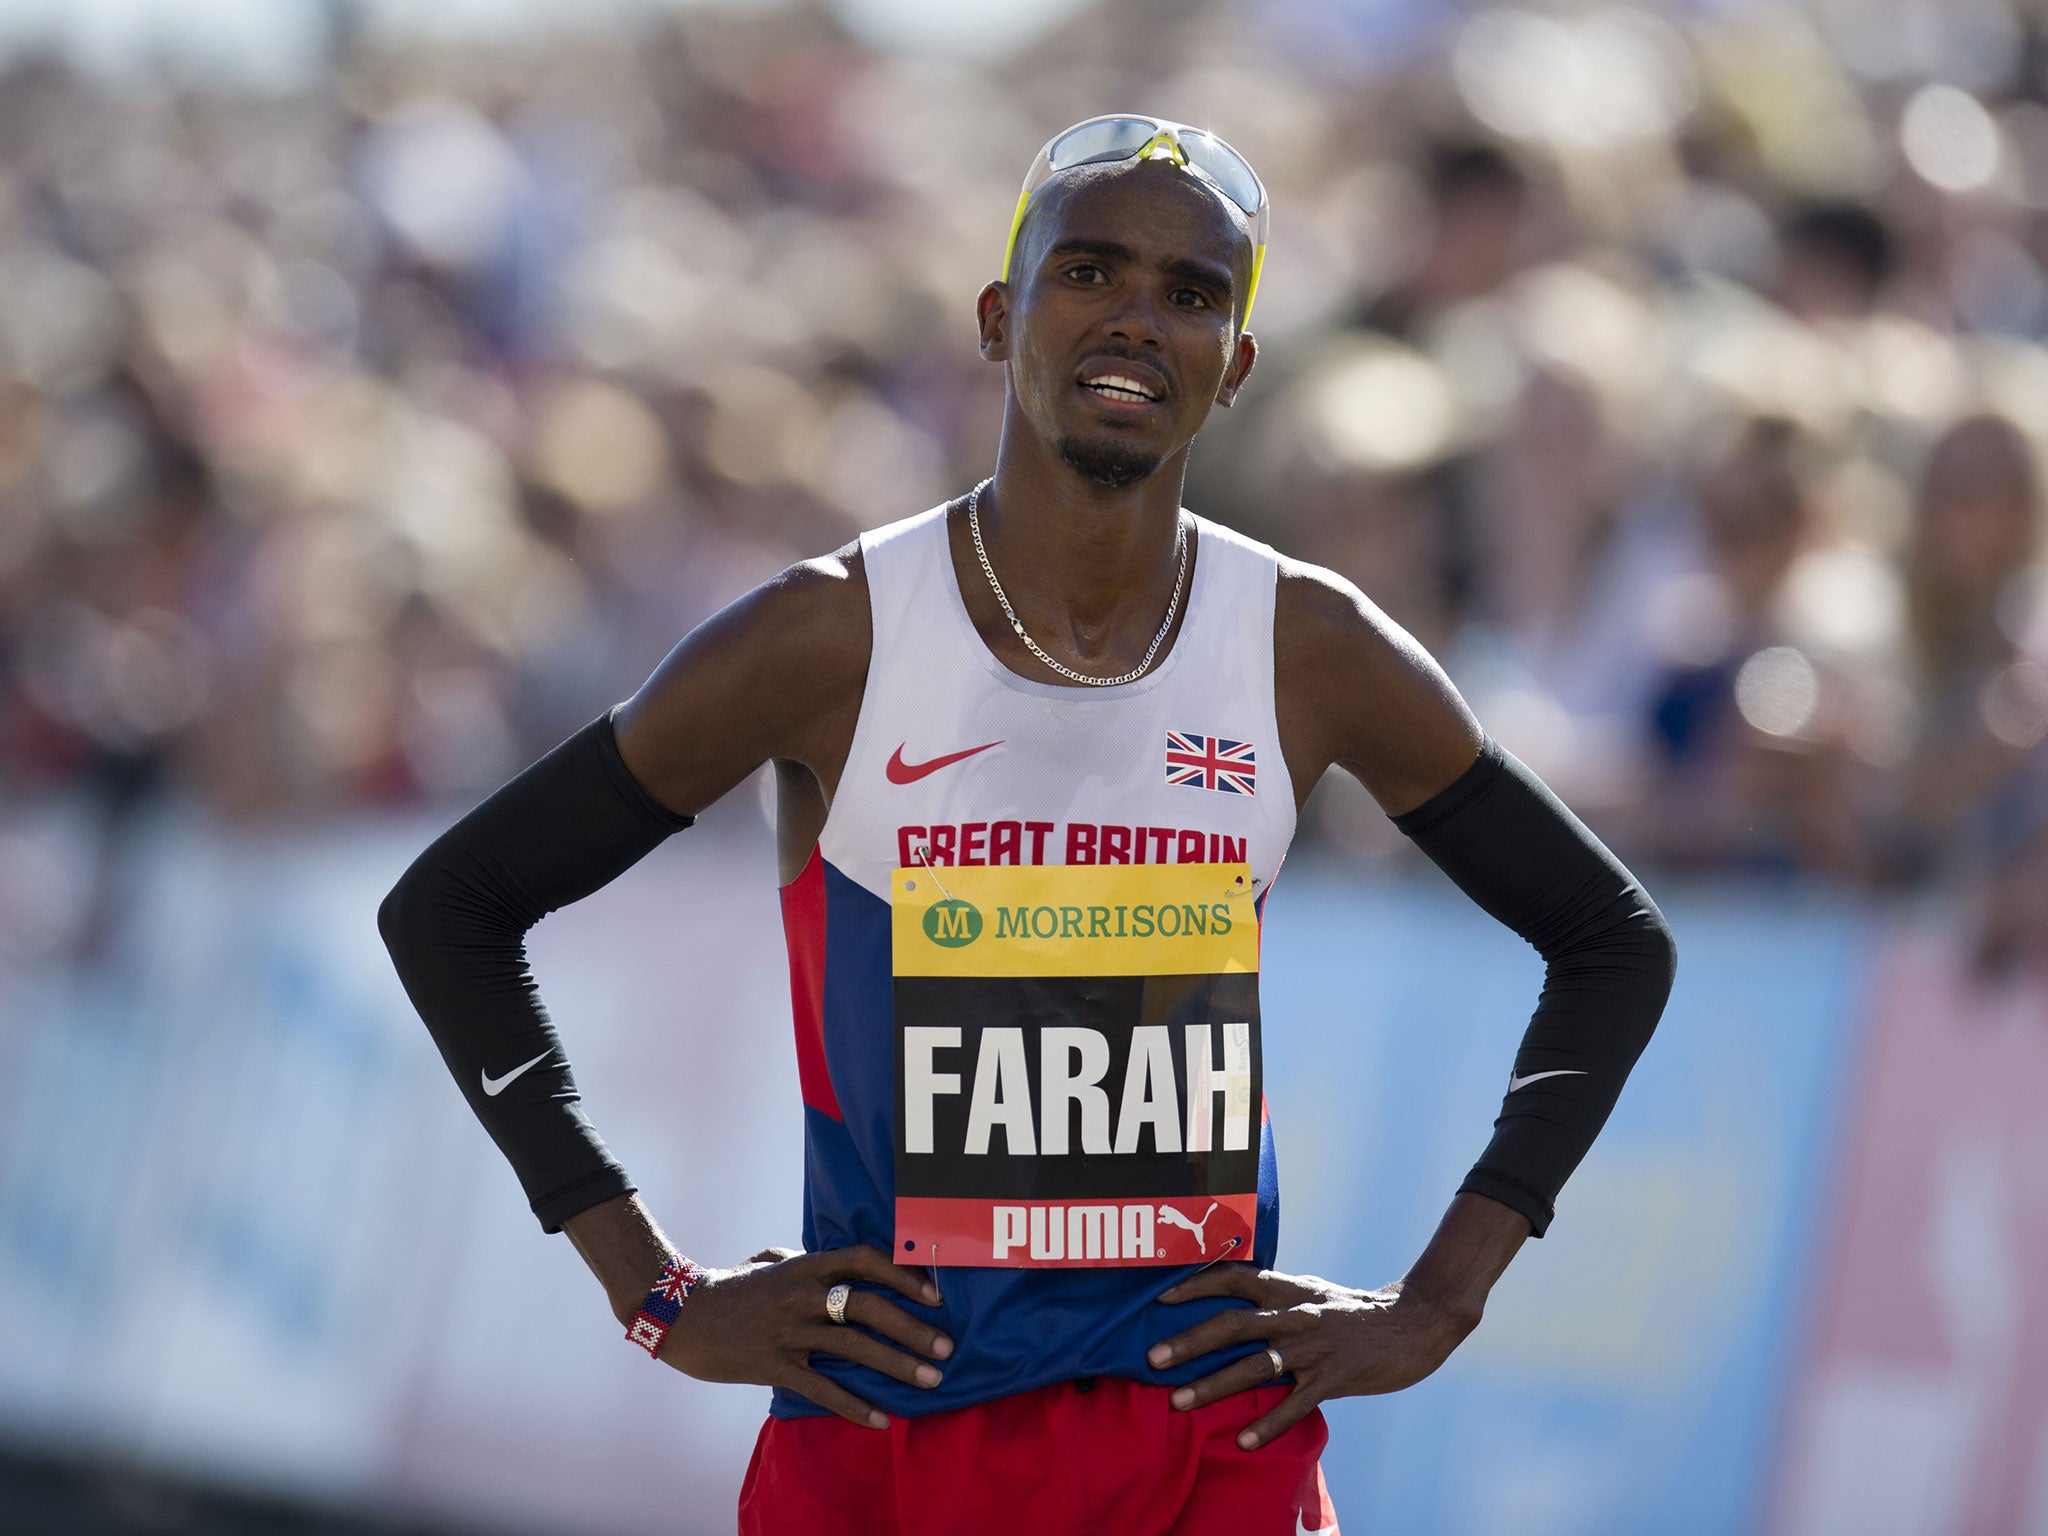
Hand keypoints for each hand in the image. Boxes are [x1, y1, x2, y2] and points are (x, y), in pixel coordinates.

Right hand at [659, 1245, 952, 1429]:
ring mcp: (788, 1330)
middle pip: (868, 1306)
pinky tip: (882, 1420)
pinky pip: (822, 1388)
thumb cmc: (729, 1286)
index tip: (935, 1294)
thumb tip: (831, 1261)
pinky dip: (855, 1406)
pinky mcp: (773, 1364)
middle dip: (912, 1327)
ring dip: (897, 1364)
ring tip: (930, 1380)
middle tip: (947, 1346)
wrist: (680, 1316)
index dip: (903, 1274)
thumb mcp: (769, 1261)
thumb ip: (803, 1259)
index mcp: (806, 1265)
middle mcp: (802, 1294)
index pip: (864, 1260)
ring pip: (853, 1346)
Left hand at [1147, 1265, 1479, 1449]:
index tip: (1161, 1297)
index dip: (1196, 1284)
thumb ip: (1277, 1298)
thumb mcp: (1313, 1293)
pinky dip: (1267, 1424)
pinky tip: (1243, 1441)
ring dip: (1214, 1385)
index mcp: (1287, 1289)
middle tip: (1152, 1359)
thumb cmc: (1356, 1311)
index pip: (1233, 1278)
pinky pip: (1295, 1403)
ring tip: (1179, 1403)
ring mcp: (1314, 1346)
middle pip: (1233, 1324)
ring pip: (1255, 1365)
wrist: (1413, 1323)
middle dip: (1189, 1342)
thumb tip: (1235, 1301)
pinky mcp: (1334, 1377)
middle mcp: (1295, 1314)